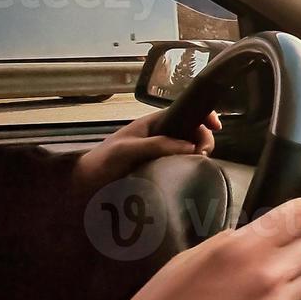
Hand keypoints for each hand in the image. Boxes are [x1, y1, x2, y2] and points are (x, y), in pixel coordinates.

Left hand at [73, 110, 220, 192]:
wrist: (84, 187)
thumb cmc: (101, 162)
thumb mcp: (126, 149)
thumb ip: (156, 144)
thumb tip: (190, 147)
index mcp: (154, 124)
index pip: (185, 112)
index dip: (203, 114)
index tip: (216, 127)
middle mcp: (161, 137)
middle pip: (193, 132)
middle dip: (203, 140)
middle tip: (203, 155)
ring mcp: (161, 155)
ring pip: (190, 150)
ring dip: (198, 156)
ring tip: (197, 166)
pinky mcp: (161, 172)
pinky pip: (182, 166)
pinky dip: (191, 169)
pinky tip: (192, 175)